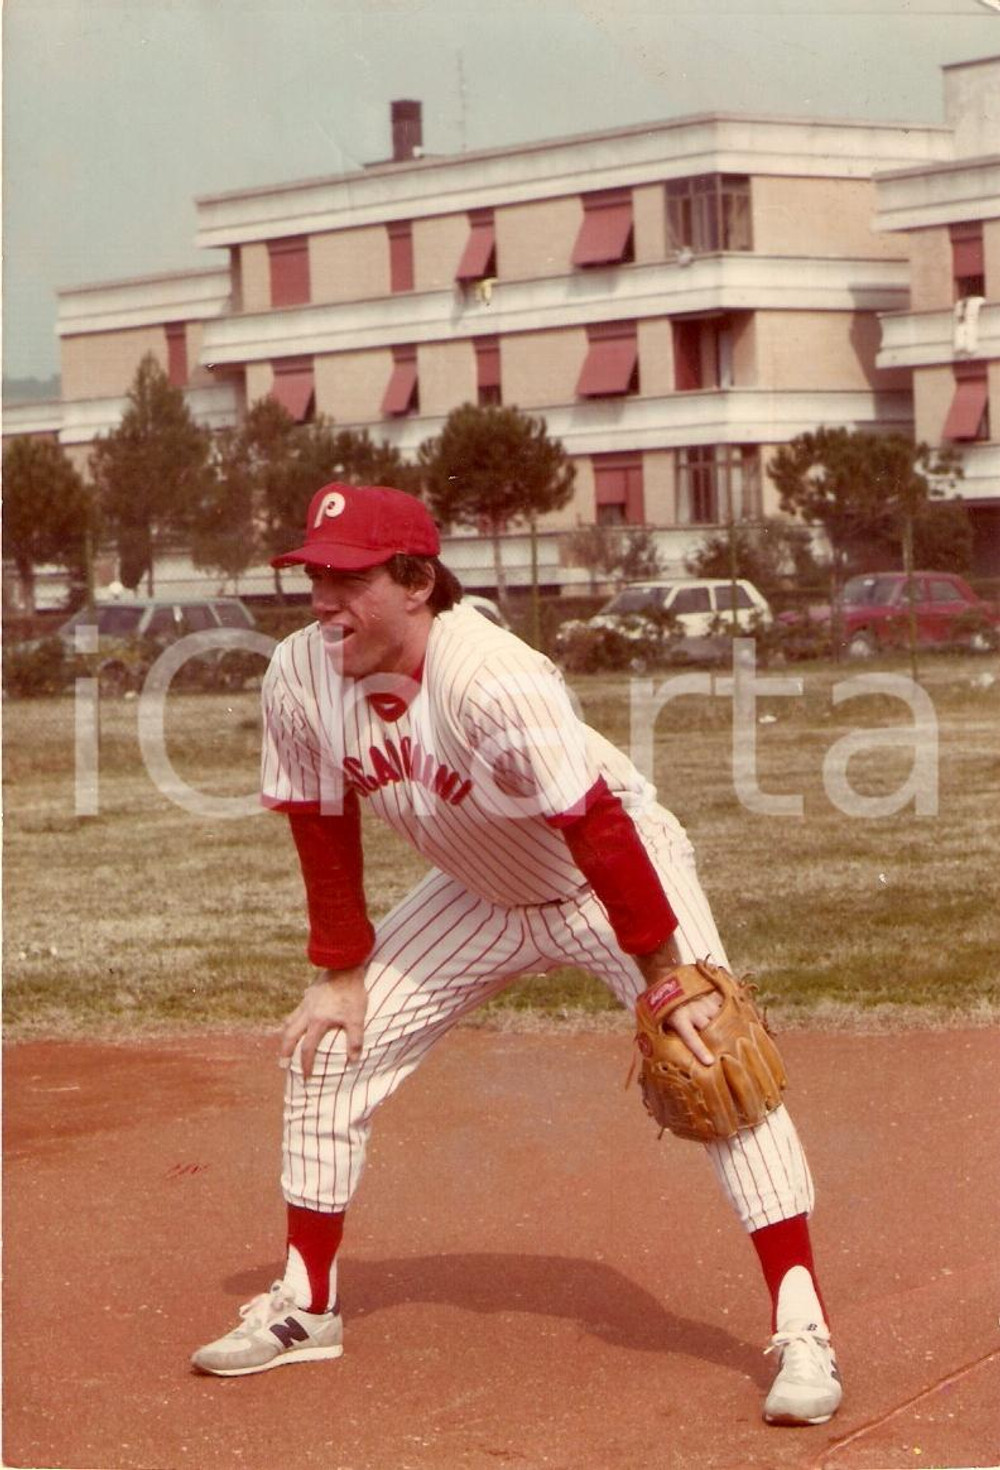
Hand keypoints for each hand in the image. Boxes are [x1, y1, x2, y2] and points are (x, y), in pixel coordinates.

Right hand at [279, 967, 366, 1079]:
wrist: (344, 967)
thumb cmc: (352, 993)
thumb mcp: (357, 1018)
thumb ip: (354, 1040)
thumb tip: (353, 1060)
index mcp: (317, 1022)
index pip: (307, 1049)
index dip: (306, 1064)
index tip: (306, 1076)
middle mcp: (307, 1014)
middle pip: (289, 1036)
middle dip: (285, 1052)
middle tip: (281, 1064)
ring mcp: (306, 1003)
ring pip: (289, 1021)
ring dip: (285, 1035)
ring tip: (284, 1043)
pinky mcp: (309, 994)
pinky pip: (296, 1010)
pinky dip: (293, 1019)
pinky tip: (297, 1019)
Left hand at [635, 941, 722, 1067]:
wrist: (664, 976)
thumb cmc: (662, 1005)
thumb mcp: (660, 1020)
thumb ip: (667, 1036)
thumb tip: (669, 1059)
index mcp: (678, 1018)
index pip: (690, 1037)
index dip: (700, 1050)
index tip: (710, 1062)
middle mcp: (693, 1010)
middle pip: (710, 1027)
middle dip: (718, 1039)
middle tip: (727, 1051)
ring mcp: (703, 1001)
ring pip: (719, 1017)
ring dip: (724, 1026)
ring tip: (732, 1036)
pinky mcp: (710, 993)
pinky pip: (723, 1005)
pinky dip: (728, 1013)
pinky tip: (734, 1020)